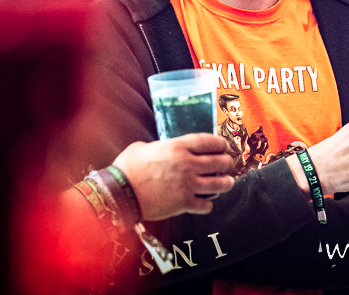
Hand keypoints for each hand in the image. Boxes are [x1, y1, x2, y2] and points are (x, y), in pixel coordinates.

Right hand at [113, 133, 235, 220]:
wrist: (120, 192)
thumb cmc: (127, 168)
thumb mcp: (143, 147)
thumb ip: (159, 146)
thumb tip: (163, 149)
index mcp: (178, 147)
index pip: (209, 142)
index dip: (221, 143)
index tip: (225, 146)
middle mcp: (187, 164)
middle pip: (220, 162)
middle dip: (227, 162)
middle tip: (227, 164)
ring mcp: (188, 185)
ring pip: (219, 184)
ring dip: (226, 183)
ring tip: (227, 183)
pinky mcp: (184, 204)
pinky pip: (206, 205)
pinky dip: (207, 204)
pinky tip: (204, 203)